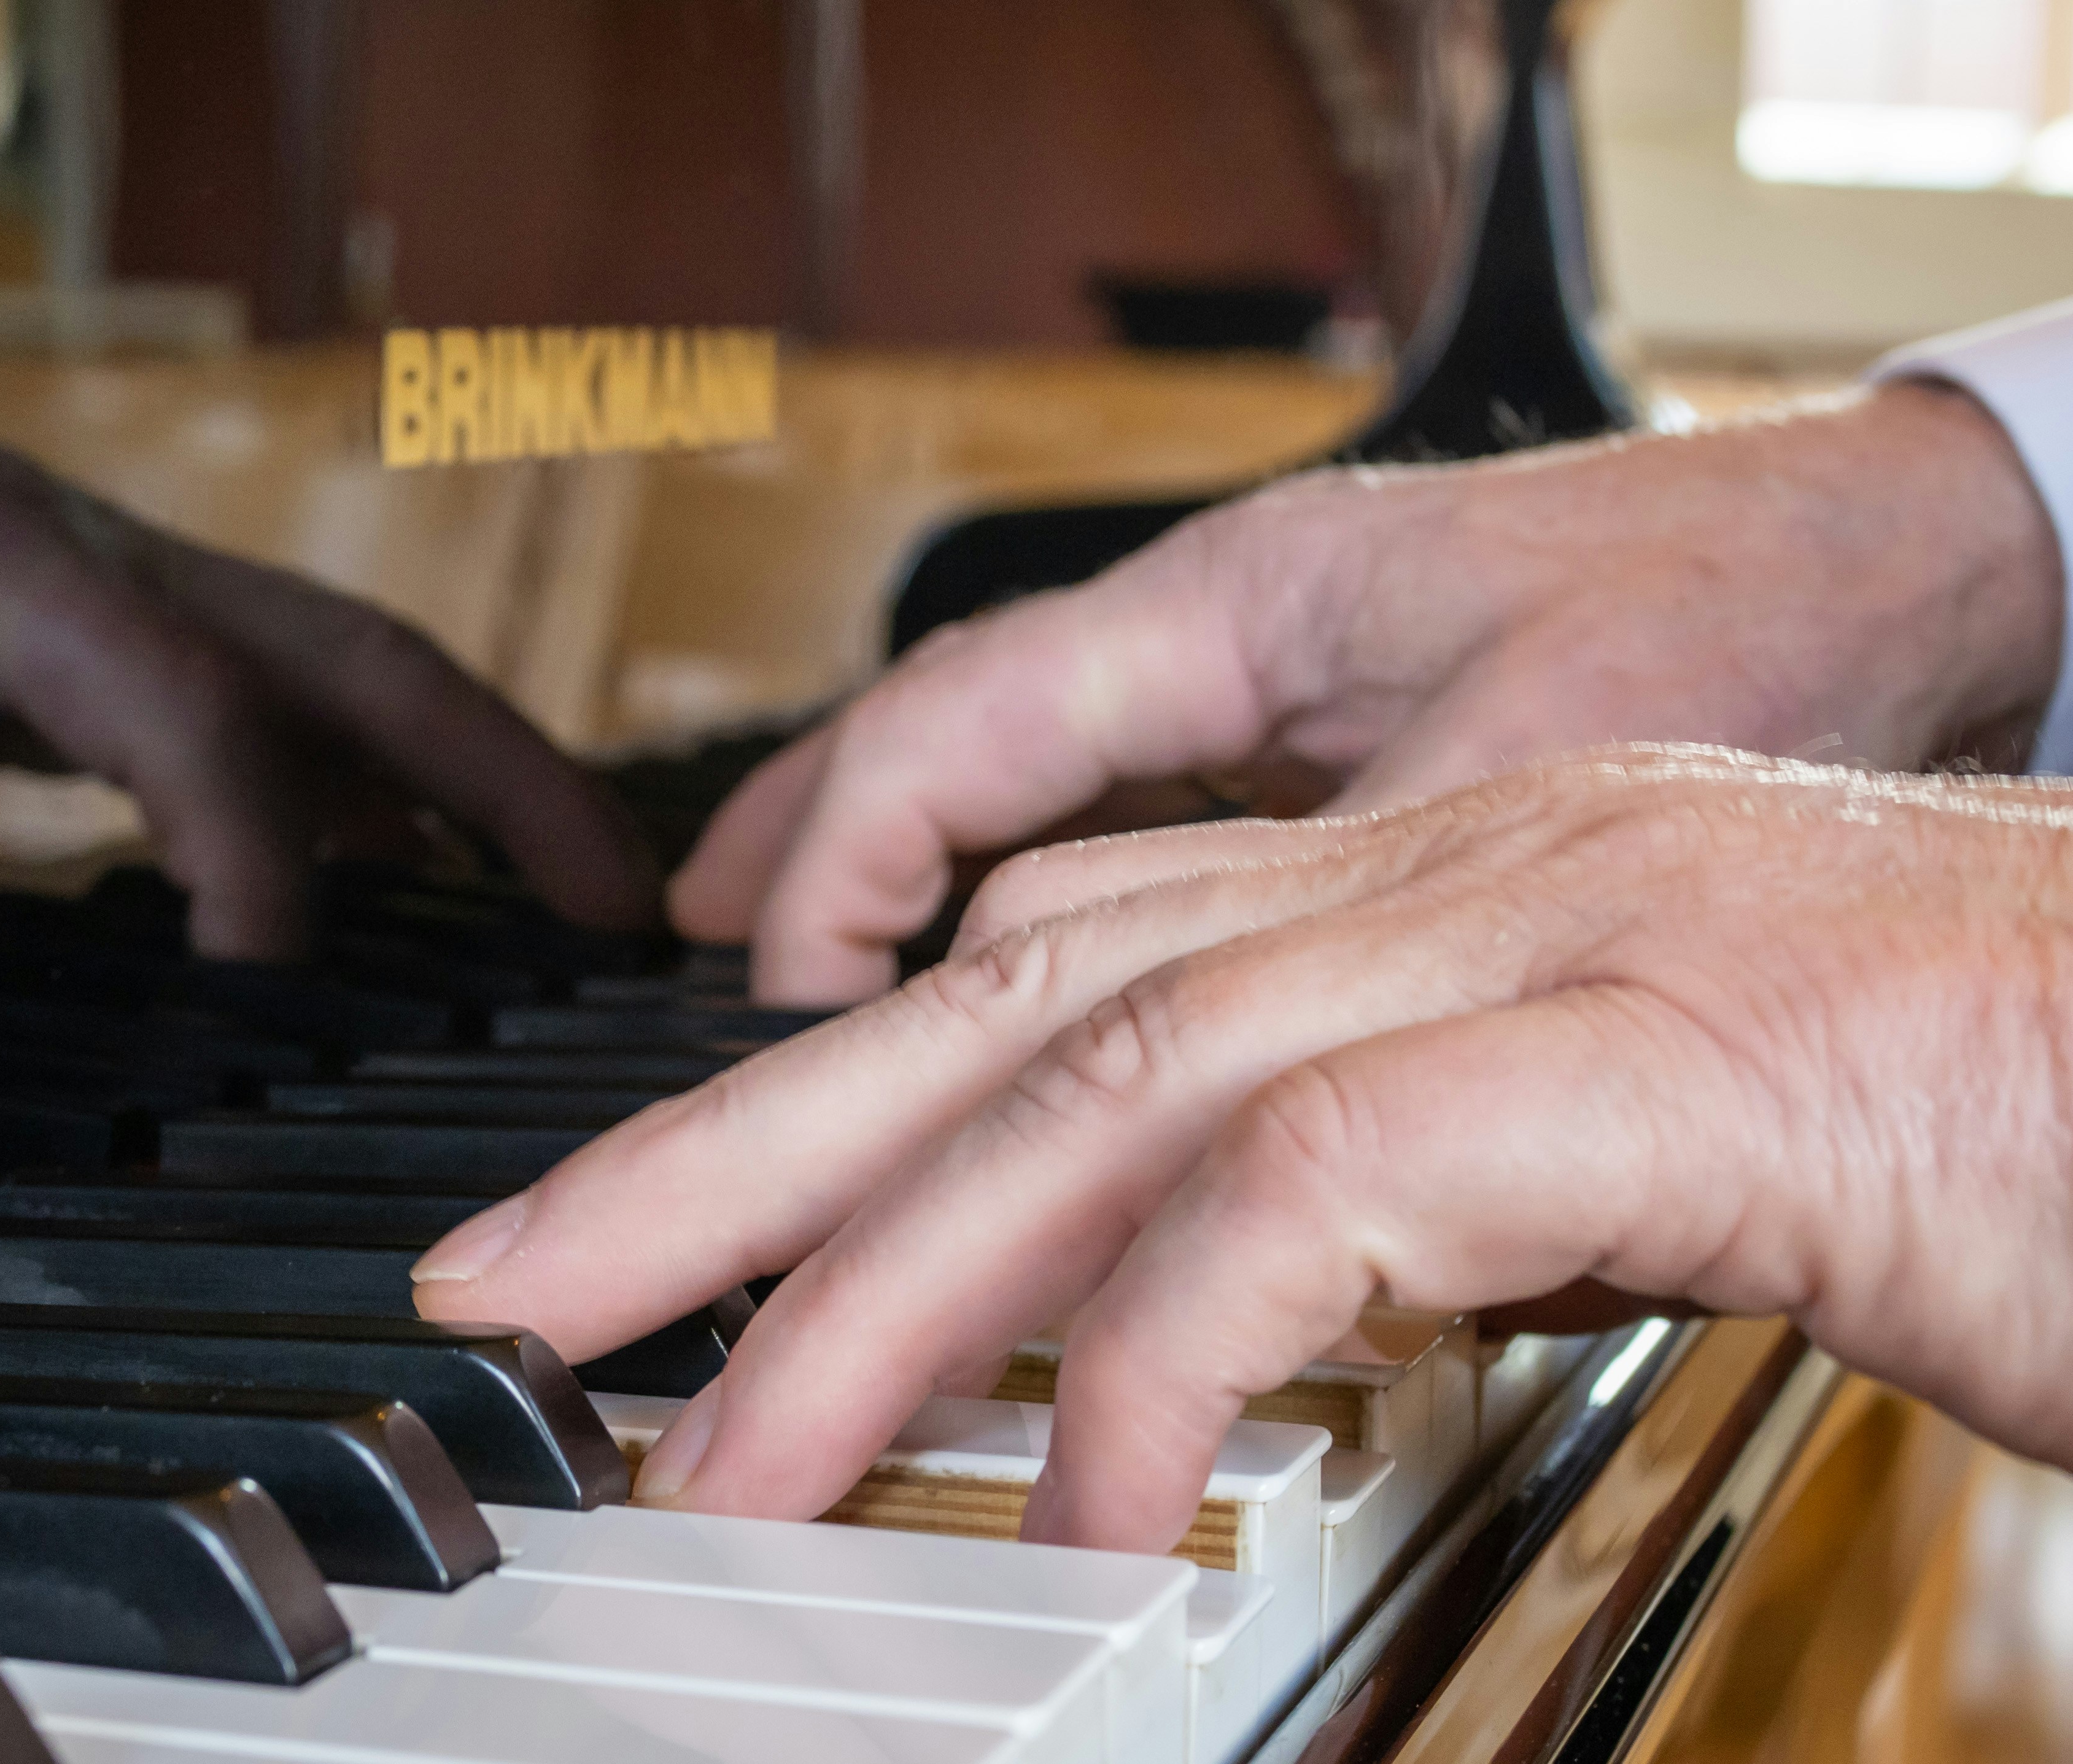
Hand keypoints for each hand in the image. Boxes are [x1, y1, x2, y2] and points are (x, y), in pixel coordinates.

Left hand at [0, 337, 660, 965]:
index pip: (164, 679)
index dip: (242, 825)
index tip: (269, 978)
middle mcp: (90, 559)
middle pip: (341, 655)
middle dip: (492, 774)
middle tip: (619, 910)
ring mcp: (126, 594)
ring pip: (355, 678)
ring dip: (486, 783)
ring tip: (601, 915)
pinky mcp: (123, 643)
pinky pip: (295, 713)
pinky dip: (394, 797)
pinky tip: (446, 898)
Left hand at [415, 747, 2072, 1554]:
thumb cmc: (1999, 1140)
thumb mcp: (1624, 1168)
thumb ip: (1402, 1206)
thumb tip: (1184, 1347)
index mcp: (1449, 881)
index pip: (1048, 961)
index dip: (813, 1097)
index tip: (635, 1240)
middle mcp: (1475, 866)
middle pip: (1007, 1002)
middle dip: (728, 1167)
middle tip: (511, 1303)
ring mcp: (1576, 932)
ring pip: (1115, 1089)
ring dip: (884, 1296)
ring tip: (717, 1474)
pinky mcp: (1687, 1054)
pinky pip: (1334, 1188)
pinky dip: (1173, 1351)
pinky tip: (1091, 1515)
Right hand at [674, 382, 2064, 1002]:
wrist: (1896, 553)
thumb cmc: (1747, 604)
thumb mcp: (1550, 773)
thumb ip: (1390, 945)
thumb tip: (1284, 1176)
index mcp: (1236, 609)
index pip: (956, 732)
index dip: (841, 876)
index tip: (788, 1015)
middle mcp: (1212, 640)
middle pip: (928, 762)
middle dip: (785, 890)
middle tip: (687, 998)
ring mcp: (1256, 696)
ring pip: (1008, 801)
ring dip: (880, 912)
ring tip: (774, 1028)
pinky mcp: (1313, 764)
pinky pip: (1112, 838)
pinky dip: (1016, 924)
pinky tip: (997, 1027)